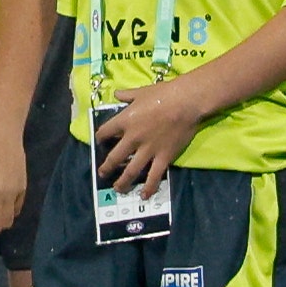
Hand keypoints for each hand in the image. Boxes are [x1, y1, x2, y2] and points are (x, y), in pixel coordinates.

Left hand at [93, 79, 210, 197]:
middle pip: (114, 158)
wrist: (186, 102)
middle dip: (106, 167)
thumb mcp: (141, 92)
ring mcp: (148, 150)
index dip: (99, 139)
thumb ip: (127, 95)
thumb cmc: (163, 94)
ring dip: (122, 182)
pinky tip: (144, 195)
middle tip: (103, 173)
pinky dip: (148, 187)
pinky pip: (154, 176)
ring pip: (131, 171)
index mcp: (124, 121)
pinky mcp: (163, 157)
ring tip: (118, 188)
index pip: (104, 133)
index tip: (99, 142)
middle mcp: (133, 138)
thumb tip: (116, 94)